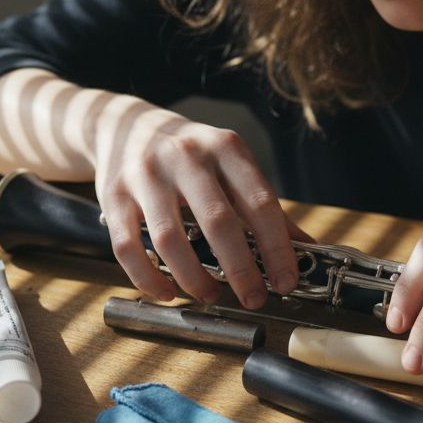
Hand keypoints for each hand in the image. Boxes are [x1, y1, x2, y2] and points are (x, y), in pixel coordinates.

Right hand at [93, 111, 305, 308]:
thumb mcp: (231, 166)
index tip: (286, 281)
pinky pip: (128, 247)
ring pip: (169, 240)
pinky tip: (167, 292)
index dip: (277, 248)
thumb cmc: (189, 155)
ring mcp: (145, 176)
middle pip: (217, 222)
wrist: (123, 125)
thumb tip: (309, 250)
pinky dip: (148, 278)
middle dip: (241, 269)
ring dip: (194, 278)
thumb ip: (264, 208)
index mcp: (225, 148)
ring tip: (211, 296)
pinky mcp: (112, 197)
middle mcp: (185, 157)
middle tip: (254, 298)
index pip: (260, 203)